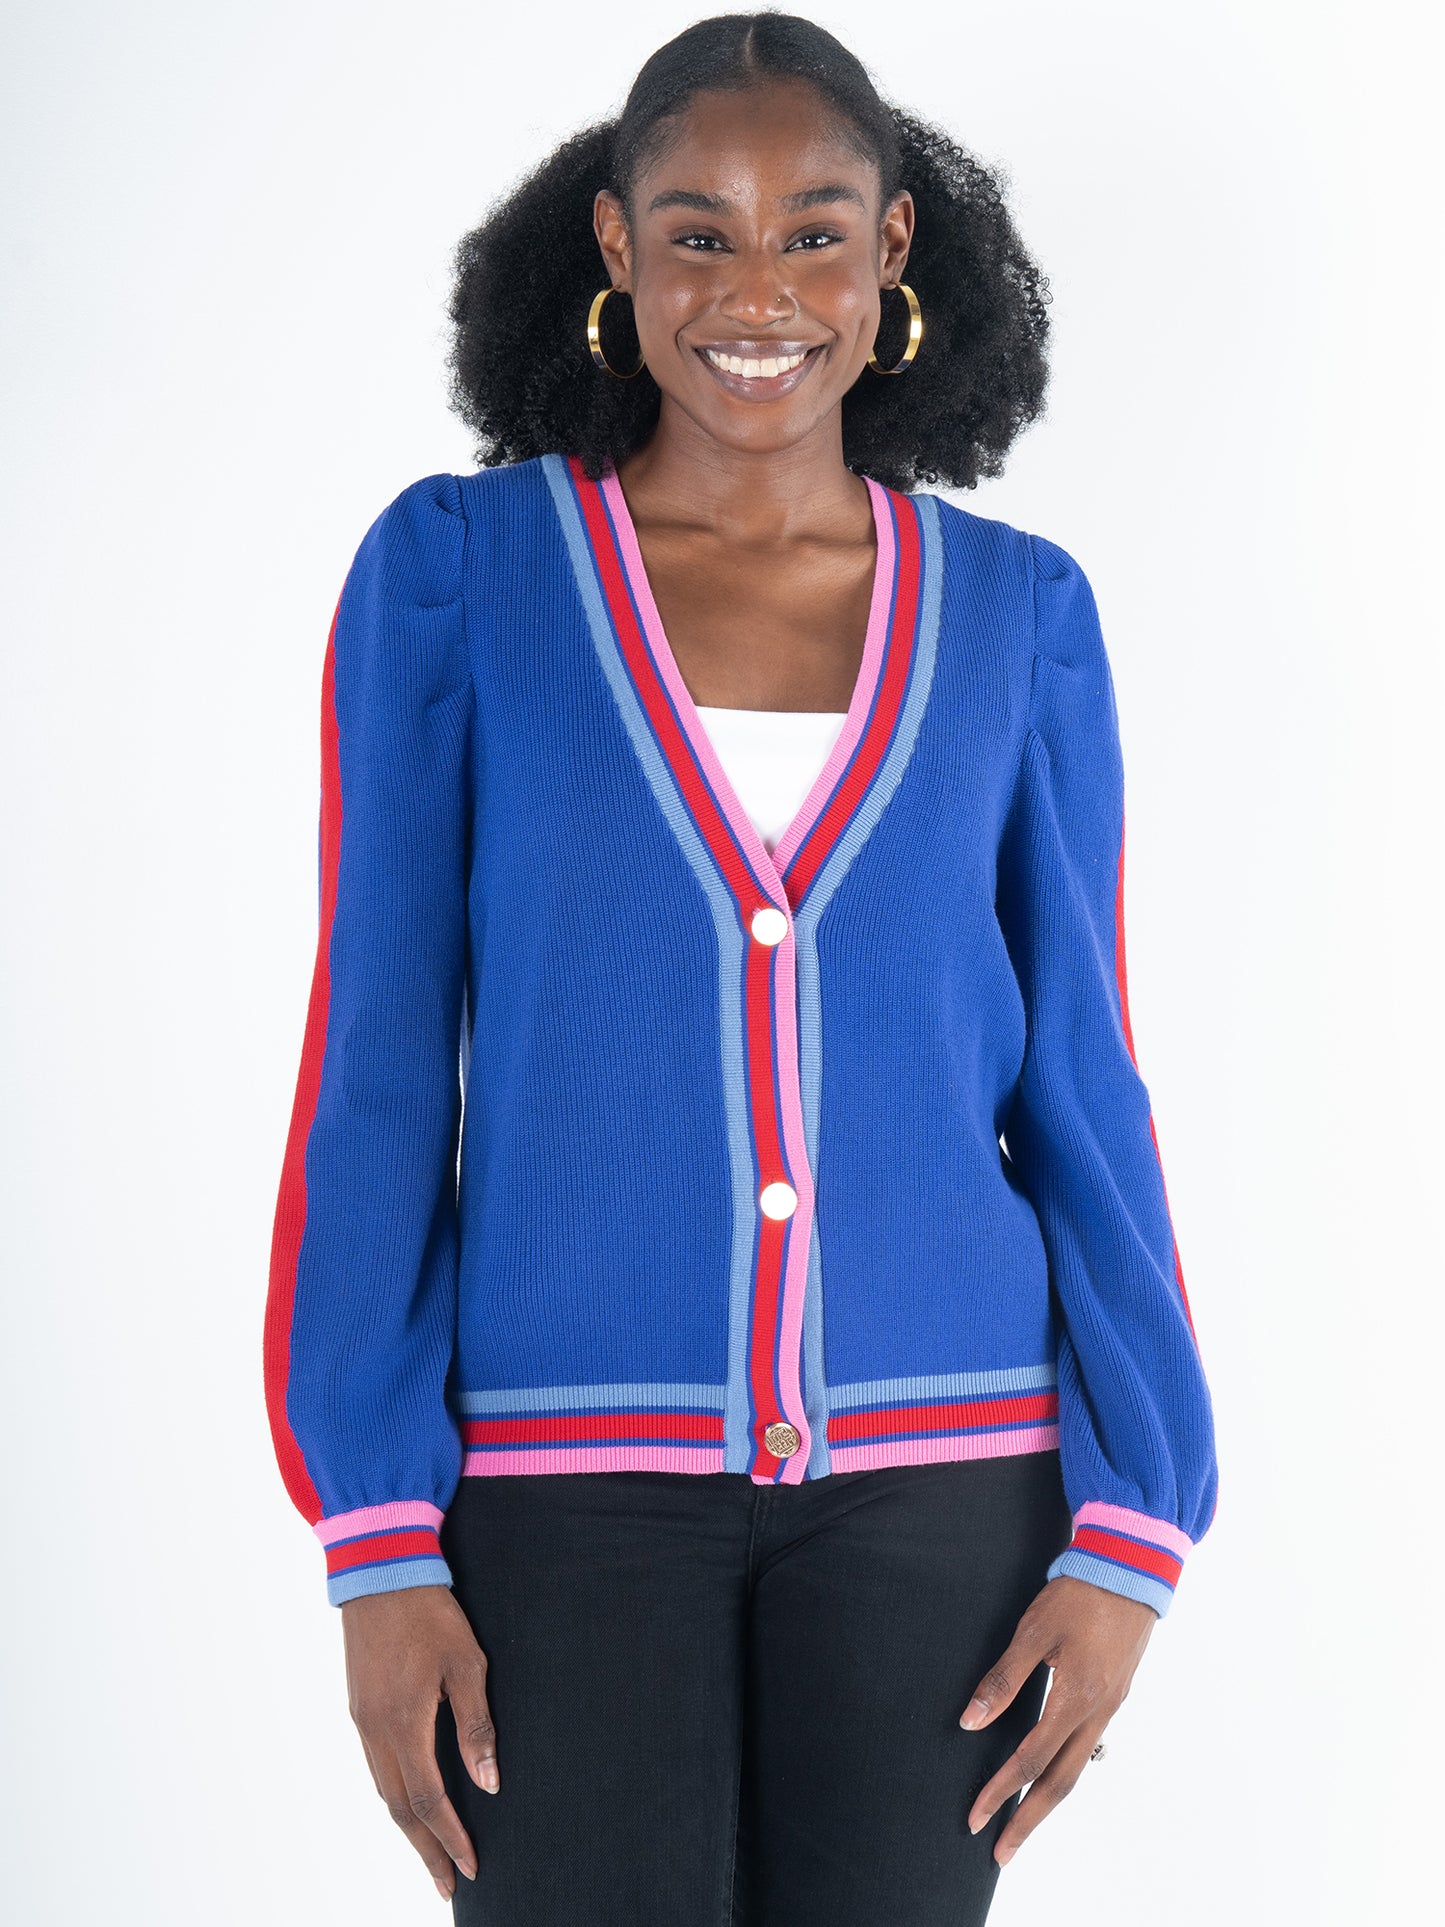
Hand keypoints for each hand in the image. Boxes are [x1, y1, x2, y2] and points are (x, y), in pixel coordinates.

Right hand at [342, 1585, 499, 1900]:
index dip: (450, 1837)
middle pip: (398, 1809)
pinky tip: (409, 1804)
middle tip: (447, 1884)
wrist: (381, 1572)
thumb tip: (489, 1782)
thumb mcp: (466, 1663)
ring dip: (407, 1827)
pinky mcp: (358, 1708)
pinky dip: (393, 1795)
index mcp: (404, 1722)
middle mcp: (375, 1730)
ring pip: (382, 1791)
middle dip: (425, 1849)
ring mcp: (362, 1720)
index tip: (470, 1866)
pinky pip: (374, 1767)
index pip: (427, 1800)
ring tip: (431, 1853)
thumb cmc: (431, 1613)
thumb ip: (476, 1727)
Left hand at [960, 1575, 1154, 1865]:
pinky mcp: (1114, 1694)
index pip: (1030, 1761)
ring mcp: (1110, 1706)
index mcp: (1076, 1699)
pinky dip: (1065, 1770)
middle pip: (1061, 1783)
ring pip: (1077, 1768)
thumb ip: (1003, 1678)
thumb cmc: (1079, 1594)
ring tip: (1021, 1822)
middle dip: (1027, 1819)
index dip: (999, 1791)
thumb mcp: (1034, 1631)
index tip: (974, 1817)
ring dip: (1047, 1800)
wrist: (1131, 1567)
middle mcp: (1098, 1713)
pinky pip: (1087, 1746)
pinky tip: (1050, 1774)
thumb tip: (970, 1722)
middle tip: (1000, 1852)